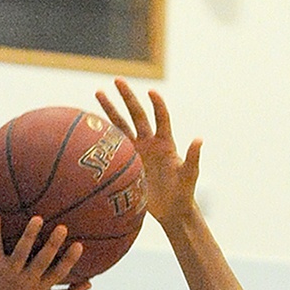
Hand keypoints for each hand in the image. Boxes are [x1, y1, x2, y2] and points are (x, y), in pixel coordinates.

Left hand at [0, 215, 88, 289]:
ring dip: (29, 235)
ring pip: (21, 252)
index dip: (69, 260)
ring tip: (37, 218)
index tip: (79, 245)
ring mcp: (10, 272)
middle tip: (62, 228)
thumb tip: (91, 283)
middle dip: (52, 245)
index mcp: (40, 287)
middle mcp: (26, 279)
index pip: (58, 273)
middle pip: (42, 261)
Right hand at [95, 78, 200, 227]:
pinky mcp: (126, 162)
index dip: (157, 105)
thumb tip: (199, 139)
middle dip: (127, 97)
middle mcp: (150, 142)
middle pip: (137, 115)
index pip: (161, 118)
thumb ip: (193, 157)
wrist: (171, 210)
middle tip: (117, 80)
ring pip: (121, 126)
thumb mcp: (189, 175)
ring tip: (98, 93)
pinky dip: (103, 134)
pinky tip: (90, 124)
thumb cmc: (183, 192)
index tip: (151, 92)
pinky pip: (113, 145)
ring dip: (110, 110)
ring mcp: (137, 151)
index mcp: (166, 143)